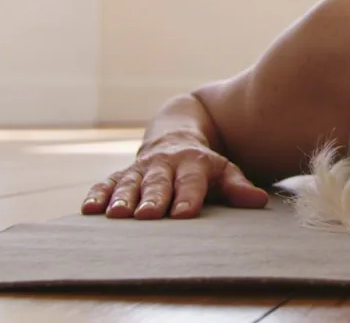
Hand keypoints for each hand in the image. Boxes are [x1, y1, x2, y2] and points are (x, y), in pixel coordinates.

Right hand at [80, 139, 267, 219]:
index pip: (192, 182)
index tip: (186, 213)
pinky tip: (89, 209)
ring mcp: (141, 168)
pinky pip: (107, 182)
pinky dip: (98, 194)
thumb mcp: (224, 170)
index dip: (189, 196)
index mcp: (193, 164)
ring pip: (131, 182)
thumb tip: (260, 200)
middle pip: (159, 183)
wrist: (176, 134)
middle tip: (149, 215)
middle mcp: (165, 165)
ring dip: (123, 198)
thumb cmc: (203, 165)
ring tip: (117, 215)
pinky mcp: (122, 173)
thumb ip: (237, 186)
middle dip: (154, 198)